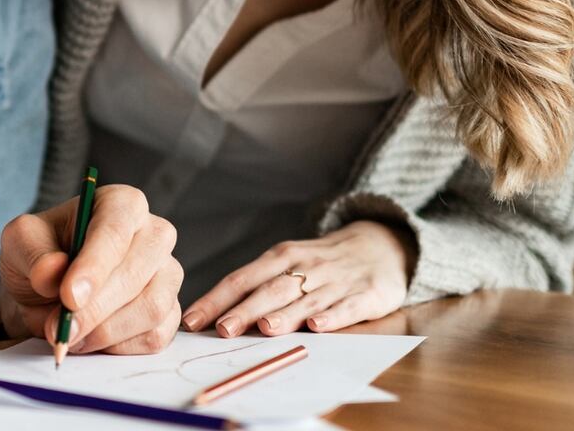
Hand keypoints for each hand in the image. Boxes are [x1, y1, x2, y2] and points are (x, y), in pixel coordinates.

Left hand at [0, 183, 181, 354]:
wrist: (46, 293)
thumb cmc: (39, 257)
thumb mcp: (20, 244)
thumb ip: (34, 255)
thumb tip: (52, 272)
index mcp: (120, 203)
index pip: (116, 229)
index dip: (94, 265)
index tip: (69, 297)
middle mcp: (153, 233)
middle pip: (136, 272)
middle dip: (95, 308)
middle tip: (59, 330)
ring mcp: (167, 273)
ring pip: (150, 307)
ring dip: (104, 332)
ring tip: (69, 334)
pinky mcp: (170, 311)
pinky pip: (155, 336)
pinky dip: (118, 348)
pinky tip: (92, 340)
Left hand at [181, 220, 414, 337]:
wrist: (381, 244)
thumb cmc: (322, 262)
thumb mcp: (290, 263)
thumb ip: (259, 286)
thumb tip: (216, 315)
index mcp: (281, 257)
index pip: (241, 278)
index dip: (216, 299)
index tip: (192, 320)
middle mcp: (304, 266)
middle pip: (269, 290)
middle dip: (244, 310)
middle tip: (221, 330)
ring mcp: (335, 280)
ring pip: (304, 299)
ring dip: (283, 314)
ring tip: (263, 328)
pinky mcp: (365, 294)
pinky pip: (346, 307)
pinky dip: (332, 316)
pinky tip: (317, 326)